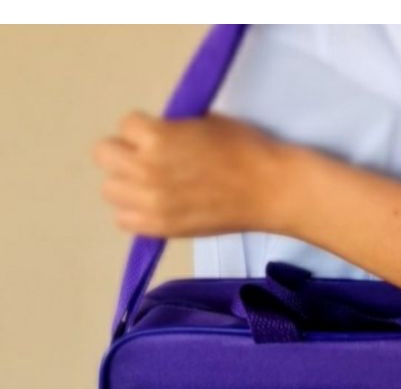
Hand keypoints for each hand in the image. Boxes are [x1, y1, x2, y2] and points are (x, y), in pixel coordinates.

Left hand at [93, 111, 296, 236]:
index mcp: (157, 137)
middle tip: (152, 161)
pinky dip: (135, 213)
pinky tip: (156, 208)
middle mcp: (146, 169)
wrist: (270, 190)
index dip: (146, 131)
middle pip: (105, 156)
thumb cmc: (244, 150)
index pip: (126, 125)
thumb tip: (156, 141)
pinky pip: (124, 220)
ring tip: (153, 187)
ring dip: (127, 185)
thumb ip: (171, 132)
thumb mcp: (202, 124)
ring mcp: (152, 202)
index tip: (165, 139)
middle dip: (126, 154)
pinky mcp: (162, 227)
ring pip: (110, 190)